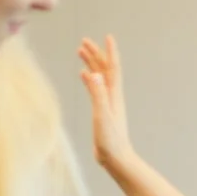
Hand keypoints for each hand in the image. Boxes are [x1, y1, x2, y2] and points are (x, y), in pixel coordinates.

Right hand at [78, 35, 131, 168]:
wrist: (116, 158)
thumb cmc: (110, 140)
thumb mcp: (102, 115)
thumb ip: (98, 94)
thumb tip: (93, 73)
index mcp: (113, 96)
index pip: (113, 69)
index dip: (110, 53)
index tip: (108, 37)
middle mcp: (112, 97)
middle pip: (105, 70)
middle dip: (96, 54)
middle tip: (84, 41)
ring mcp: (108, 103)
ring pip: (99, 78)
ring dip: (92, 64)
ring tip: (81, 51)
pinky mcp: (102, 111)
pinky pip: (96, 89)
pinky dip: (90, 79)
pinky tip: (84, 75)